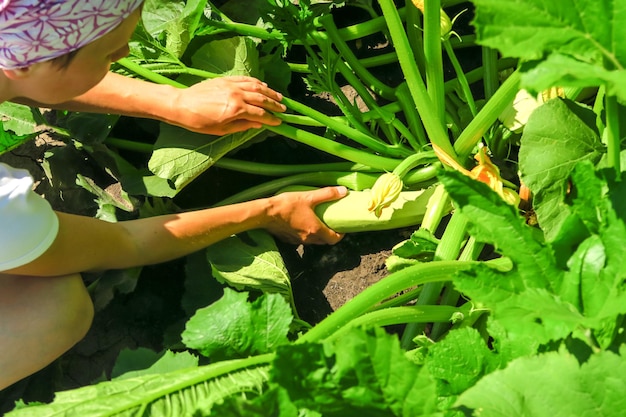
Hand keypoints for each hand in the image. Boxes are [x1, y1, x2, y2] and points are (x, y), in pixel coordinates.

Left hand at [167, 76, 286, 134]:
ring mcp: (231, 85)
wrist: (182, 105)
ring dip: (269, 91)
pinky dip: (256, 82)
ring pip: (256, 86)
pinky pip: (246, 79)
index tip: (279, 122)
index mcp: (236, 110)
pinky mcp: (226, 79)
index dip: (271, 118)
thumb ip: (242, 126)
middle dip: (274, 104)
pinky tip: (262, 85)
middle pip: (262, 98)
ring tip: (278, 96)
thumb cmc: (200, 122)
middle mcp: (237, 95)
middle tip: (284, 109)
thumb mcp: (222, 130)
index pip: (260, 114)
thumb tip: (258, 124)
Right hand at [265, 186, 347, 244]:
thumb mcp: (309, 197)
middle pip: (324, 241)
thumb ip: (327, 194)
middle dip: (329, 234)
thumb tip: (343, 191)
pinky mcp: (289, 239)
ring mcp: (297, 240)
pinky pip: (301, 240)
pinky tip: (302, 224)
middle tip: (331, 224)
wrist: (265, 213)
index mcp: (315, 229)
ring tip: (317, 223)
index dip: (340, 235)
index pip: (334, 239)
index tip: (342, 228)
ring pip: (313, 241)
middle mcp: (308, 238)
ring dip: (317, 235)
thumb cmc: (287, 205)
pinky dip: (306, 234)